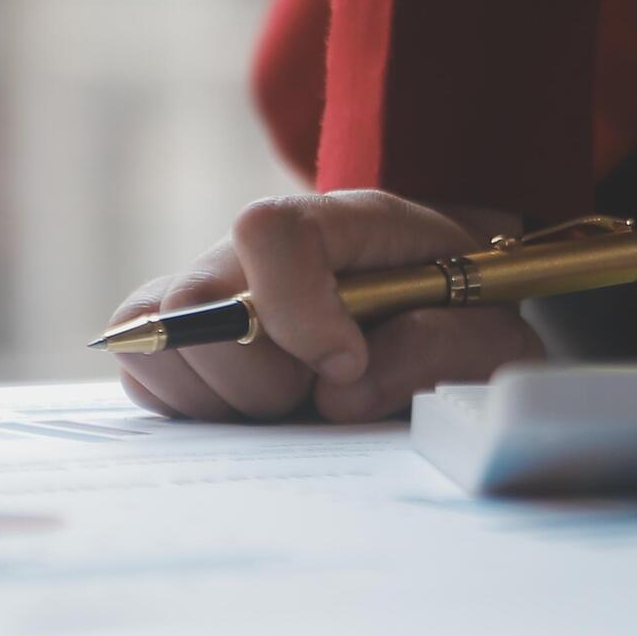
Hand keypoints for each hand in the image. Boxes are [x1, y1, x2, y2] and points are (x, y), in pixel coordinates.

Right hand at [112, 190, 544, 422]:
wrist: (444, 323)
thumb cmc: (469, 324)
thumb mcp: (494, 338)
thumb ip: (442, 349)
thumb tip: (338, 392)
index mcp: (347, 223)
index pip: (269, 230)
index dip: (292, 308)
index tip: (343, 364)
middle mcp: (262, 248)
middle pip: (194, 303)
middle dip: (260, 381)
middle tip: (318, 399)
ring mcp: (210, 287)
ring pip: (155, 342)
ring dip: (223, 401)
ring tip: (291, 405)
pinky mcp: (177, 334)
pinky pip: (142, 372)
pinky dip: (191, 408)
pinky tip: (252, 412)